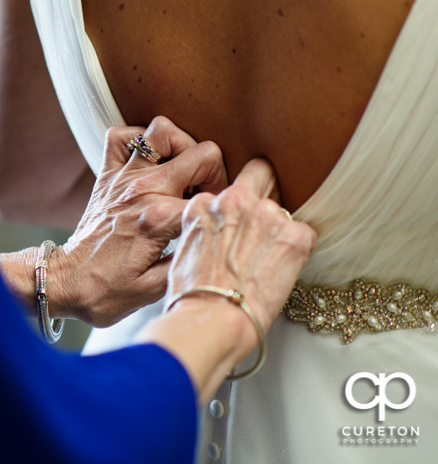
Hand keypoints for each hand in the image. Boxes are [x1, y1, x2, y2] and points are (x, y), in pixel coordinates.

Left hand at [51, 116, 227, 327]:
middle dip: (216, 174)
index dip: (226, 210)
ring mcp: (122, 178)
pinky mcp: (106, 175)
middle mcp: (142, 191)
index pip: (213, 197)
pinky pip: (121, 136)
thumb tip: (217, 241)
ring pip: (162, 131)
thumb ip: (190, 262)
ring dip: (181, 147)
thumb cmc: (107, 291)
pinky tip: (150, 163)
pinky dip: (139, 140)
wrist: (65, 282)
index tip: (221, 223)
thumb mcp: (155, 290)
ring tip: (182, 173)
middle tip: (207, 197)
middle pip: (201, 154)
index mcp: (158, 219)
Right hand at [167, 157, 317, 335]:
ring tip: (270, 262)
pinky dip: (298, 252)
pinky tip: (282, 273)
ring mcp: (267, 215)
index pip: (228, 192)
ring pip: (285, 210)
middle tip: (267, 221)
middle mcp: (235, 201)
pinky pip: (306, 235)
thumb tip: (220, 237)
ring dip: (281, 230)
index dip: (236, 210)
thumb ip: (205, 230)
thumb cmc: (194, 296)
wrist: (213, 319)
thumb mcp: (185, 251)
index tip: (240, 225)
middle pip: (261, 171)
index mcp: (203, 204)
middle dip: (268, 187)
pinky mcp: (295, 236)